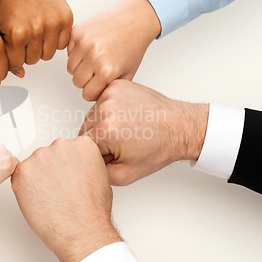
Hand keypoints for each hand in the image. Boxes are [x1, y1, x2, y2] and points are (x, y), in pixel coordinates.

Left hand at [0, 0, 72, 75]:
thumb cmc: (7, 2)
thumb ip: (1, 54)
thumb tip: (19, 74)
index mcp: (17, 34)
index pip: (17, 63)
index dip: (13, 56)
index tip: (12, 46)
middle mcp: (36, 30)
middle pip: (33, 60)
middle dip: (27, 52)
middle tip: (24, 37)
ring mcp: (53, 24)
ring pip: (49, 55)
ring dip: (41, 48)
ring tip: (35, 33)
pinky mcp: (65, 18)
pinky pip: (63, 44)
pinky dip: (56, 40)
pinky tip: (46, 28)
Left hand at [11, 137, 121, 261]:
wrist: (80, 229)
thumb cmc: (91, 209)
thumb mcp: (99, 176)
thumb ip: (84, 163)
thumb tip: (74, 167)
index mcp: (81, 145)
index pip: (68, 148)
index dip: (66, 166)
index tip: (66, 176)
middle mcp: (60, 145)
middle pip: (49, 154)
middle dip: (51, 170)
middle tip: (57, 190)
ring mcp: (40, 157)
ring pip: (34, 165)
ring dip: (37, 179)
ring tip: (49, 197)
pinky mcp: (23, 170)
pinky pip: (19, 177)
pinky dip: (24, 188)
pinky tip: (38, 199)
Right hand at [67, 0, 160, 100]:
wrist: (134, 19)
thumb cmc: (133, 45)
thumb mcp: (127, 74)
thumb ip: (109, 88)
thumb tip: (94, 98)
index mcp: (107, 71)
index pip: (87, 94)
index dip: (94, 92)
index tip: (99, 86)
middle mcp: (94, 57)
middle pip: (77, 82)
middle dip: (86, 80)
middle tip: (96, 72)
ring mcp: (84, 43)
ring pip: (70, 68)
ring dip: (80, 67)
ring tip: (93, 59)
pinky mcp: (77, 32)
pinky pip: (68, 51)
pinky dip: (76, 51)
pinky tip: (90, 47)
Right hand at [80, 80, 208, 185]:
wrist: (179, 127)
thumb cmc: (158, 148)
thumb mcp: (124, 175)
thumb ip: (98, 172)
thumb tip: (84, 164)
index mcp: (104, 131)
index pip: (83, 146)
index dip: (98, 154)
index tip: (113, 154)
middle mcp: (104, 109)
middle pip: (85, 129)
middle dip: (99, 139)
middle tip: (122, 142)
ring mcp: (110, 94)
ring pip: (92, 115)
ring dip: (103, 123)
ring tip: (126, 129)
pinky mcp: (116, 86)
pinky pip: (102, 101)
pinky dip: (110, 110)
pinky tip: (127, 117)